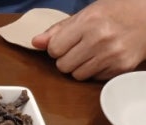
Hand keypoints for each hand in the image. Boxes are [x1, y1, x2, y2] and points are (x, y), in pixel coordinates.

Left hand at [31, 0, 145, 79]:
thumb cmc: (117, 12)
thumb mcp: (87, 13)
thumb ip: (59, 29)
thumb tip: (36, 42)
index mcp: (89, 22)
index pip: (54, 49)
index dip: (58, 48)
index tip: (67, 43)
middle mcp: (100, 39)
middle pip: (63, 66)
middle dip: (67, 59)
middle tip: (80, 48)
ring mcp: (111, 55)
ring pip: (77, 76)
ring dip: (80, 67)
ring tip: (93, 53)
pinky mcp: (120, 68)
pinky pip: (94, 79)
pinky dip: (95, 71)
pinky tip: (104, 58)